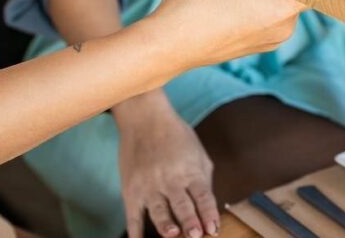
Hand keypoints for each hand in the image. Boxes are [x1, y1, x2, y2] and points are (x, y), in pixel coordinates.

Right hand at [115, 93, 217, 237]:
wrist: (145, 119)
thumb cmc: (176, 136)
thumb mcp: (198, 153)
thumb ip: (204, 179)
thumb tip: (208, 206)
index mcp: (190, 170)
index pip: (203, 196)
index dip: (209, 213)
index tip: (213, 229)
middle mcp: (170, 179)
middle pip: (182, 204)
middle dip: (190, 221)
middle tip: (196, 235)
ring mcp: (148, 185)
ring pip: (158, 210)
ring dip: (166, 225)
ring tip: (173, 235)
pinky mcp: (131, 190)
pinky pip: (132, 215)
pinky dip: (135, 231)